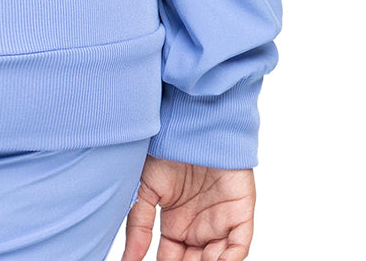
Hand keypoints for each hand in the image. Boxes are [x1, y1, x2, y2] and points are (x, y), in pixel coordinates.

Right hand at [121, 155, 255, 260]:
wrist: (190, 123)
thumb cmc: (165, 147)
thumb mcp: (145, 188)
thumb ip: (139, 225)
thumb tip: (128, 259)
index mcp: (175, 224)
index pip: (171, 259)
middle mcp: (199, 227)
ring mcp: (221, 222)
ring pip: (217, 259)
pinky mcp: (240, 214)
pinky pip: (238, 247)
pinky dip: (229, 260)